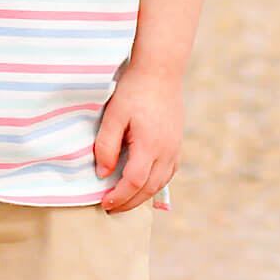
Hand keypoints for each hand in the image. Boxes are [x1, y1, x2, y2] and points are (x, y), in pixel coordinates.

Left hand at [93, 65, 182, 212]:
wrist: (160, 70)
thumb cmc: (134, 90)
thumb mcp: (114, 114)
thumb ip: (106, 145)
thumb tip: (102, 173)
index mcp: (150, 146)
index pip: (134, 182)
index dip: (119, 197)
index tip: (104, 203)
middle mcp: (166, 152)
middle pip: (148, 188)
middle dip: (129, 202)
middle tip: (111, 208)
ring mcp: (175, 148)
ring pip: (160, 183)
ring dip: (142, 196)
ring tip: (124, 200)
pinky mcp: (177, 143)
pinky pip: (168, 172)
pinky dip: (155, 183)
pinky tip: (144, 184)